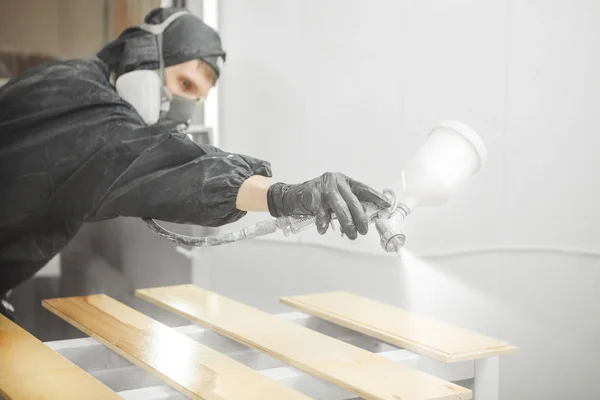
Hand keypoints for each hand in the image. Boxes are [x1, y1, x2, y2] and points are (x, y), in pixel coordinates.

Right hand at [266, 172, 390, 238]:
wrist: (291, 196)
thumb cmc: (316, 199)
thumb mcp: (335, 199)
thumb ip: (347, 207)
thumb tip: (363, 221)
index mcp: (344, 181)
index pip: (363, 189)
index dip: (375, 197)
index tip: (386, 205)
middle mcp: (335, 181)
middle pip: (352, 200)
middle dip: (360, 217)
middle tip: (364, 230)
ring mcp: (323, 186)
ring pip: (339, 206)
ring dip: (346, 222)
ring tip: (351, 234)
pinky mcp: (311, 193)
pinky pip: (320, 210)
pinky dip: (324, 221)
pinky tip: (324, 229)